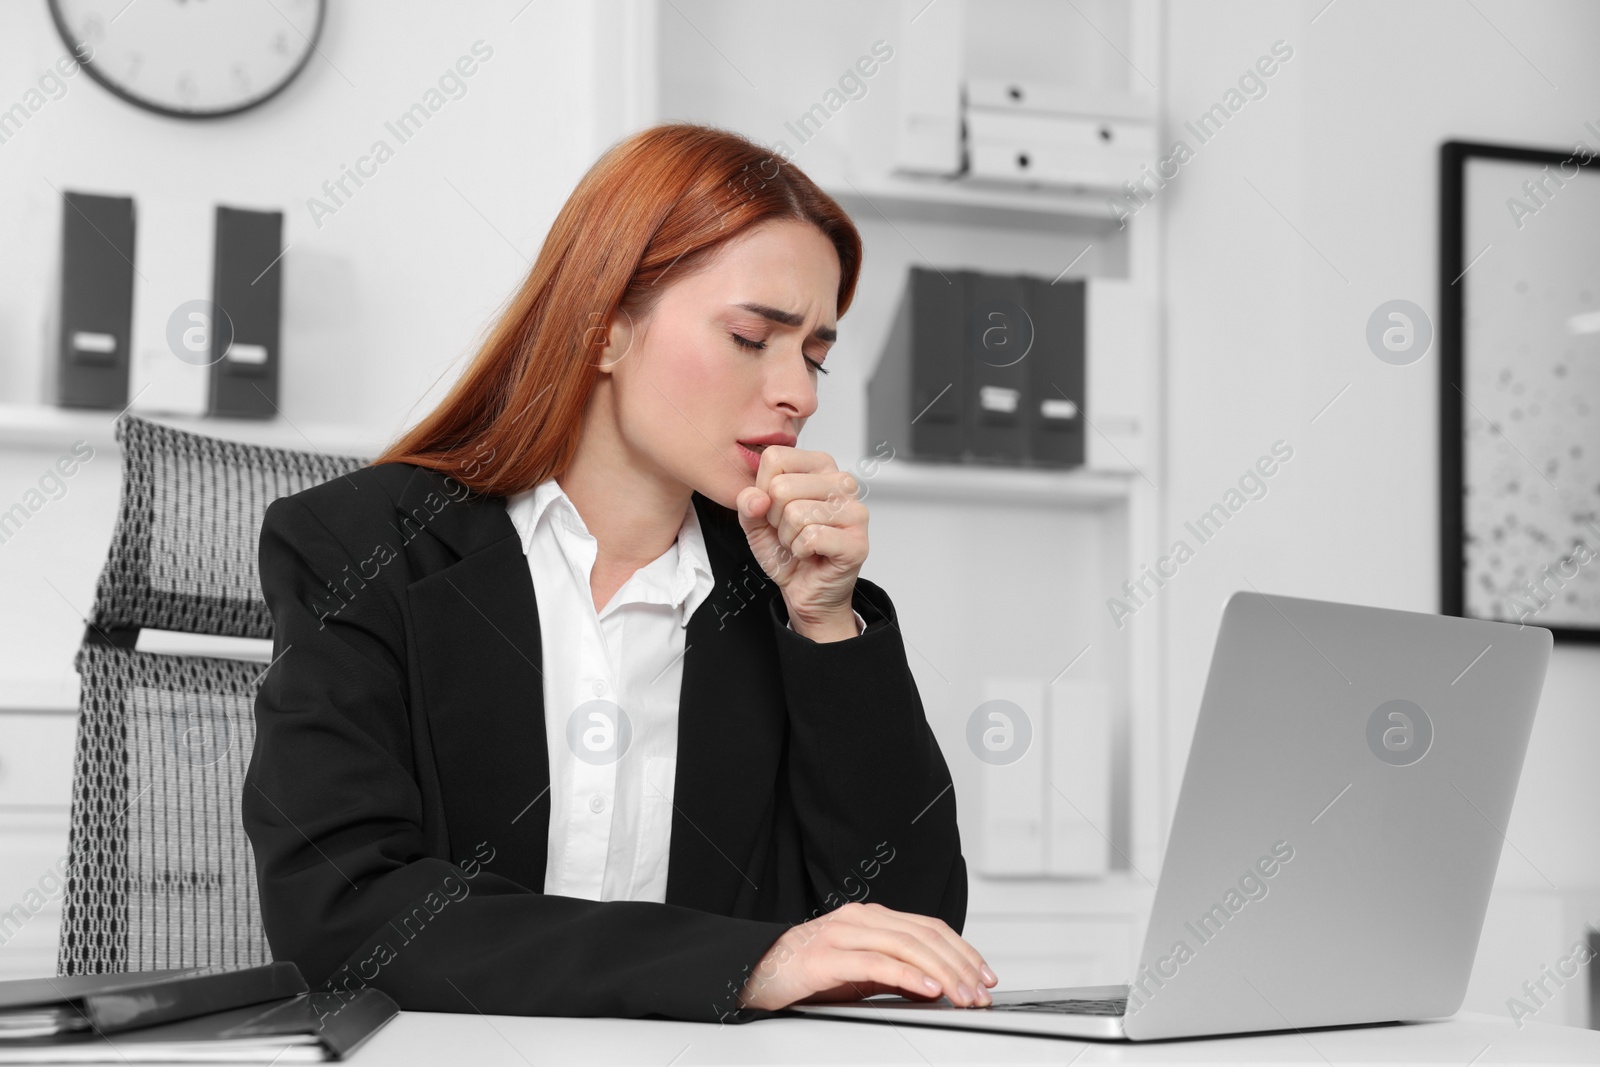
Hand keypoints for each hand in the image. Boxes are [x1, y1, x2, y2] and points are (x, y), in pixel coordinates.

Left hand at [735, 445, 867, 640]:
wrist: (805, 588)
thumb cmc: (787, 550)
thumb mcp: (756, 521)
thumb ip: (747, 502)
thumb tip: (757, 497)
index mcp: (820, 465)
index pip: (775, 458)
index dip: (763, 490)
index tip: (776, 510)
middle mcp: (842, 482)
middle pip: (782, 487)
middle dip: (775, 518)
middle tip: (790, 531)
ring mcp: (854, 511)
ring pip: (796, 513)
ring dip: (788, 537)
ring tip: (800, 543)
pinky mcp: (857, 541)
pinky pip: (810, 538)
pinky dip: (801, 551)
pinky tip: (812, 554)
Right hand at [736, 901, 997, 1010]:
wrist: (754, 972)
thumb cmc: (808, 974)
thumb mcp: (861, 973)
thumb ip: (897, 973)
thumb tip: (938, 986)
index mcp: (872, 918)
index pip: (930, 928)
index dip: (964, 951)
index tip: (986, 976)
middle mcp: (861, 918)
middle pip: (925, 935)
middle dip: (961, 965)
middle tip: (981, 994)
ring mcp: (842, 934)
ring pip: (907, 945)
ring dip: (942, 973)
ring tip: (963, 996)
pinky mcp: (826, 957)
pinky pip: (876, 962)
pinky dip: (907, 974)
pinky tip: (927, 988)